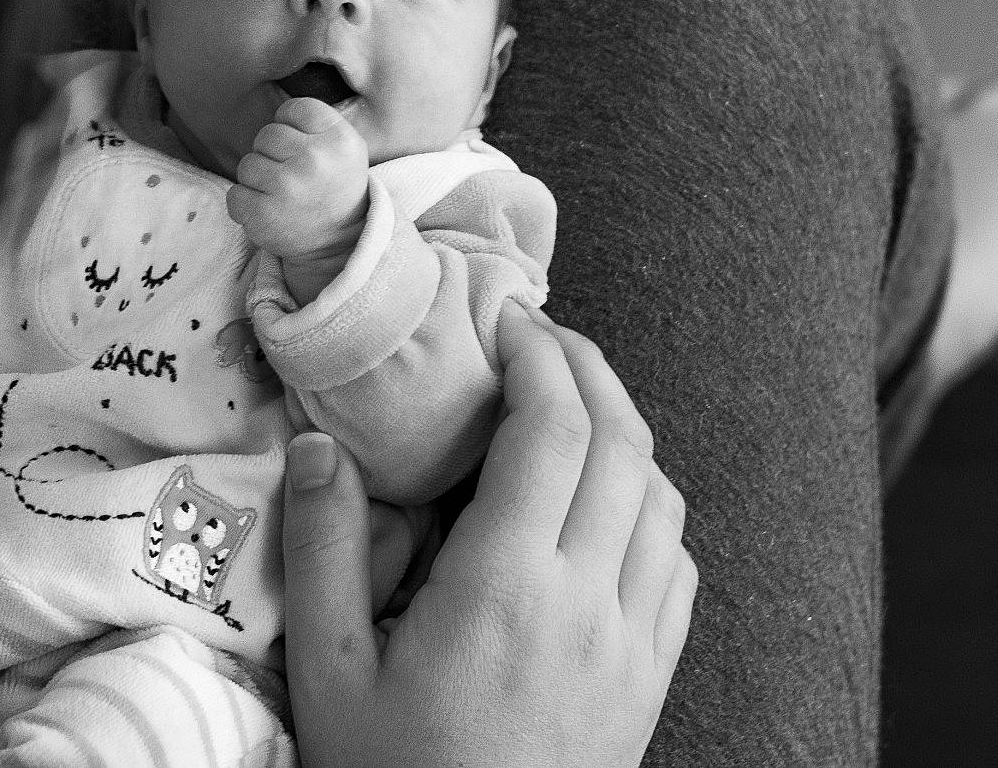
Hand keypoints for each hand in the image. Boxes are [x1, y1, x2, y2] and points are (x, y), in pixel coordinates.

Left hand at [227, 96, 368, 303]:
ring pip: (247, 164)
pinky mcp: (263, 213)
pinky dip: (245, 204)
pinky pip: (235, 194)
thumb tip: (276, 109)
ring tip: (281, 195)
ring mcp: (287, 186)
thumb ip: (316, 123)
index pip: (294, 108)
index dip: (292, 127)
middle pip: (266, 134)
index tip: (302, 148)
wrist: (339, 244)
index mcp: (338, 138)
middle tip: (291, 175)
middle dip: (272, 154)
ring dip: (258, 180)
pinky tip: (268, 210)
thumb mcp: (345, 148)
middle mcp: (313, 159)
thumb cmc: (335, 188)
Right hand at [282, 305, 694, 767]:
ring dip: (623, 431)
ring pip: (664, 498)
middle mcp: (588, 605)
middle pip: (624, 444)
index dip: (542, 354)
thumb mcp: (328, 669)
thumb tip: (320, 444)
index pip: (556, 430)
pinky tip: (605, 501)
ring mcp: (633, 645)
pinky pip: (678, 564)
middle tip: (537, 334)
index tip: (507, 317)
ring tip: (567, 404)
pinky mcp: (652, 681)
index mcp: (506, 589)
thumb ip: (322, 549)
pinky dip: (653, 505)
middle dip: (586, 368)